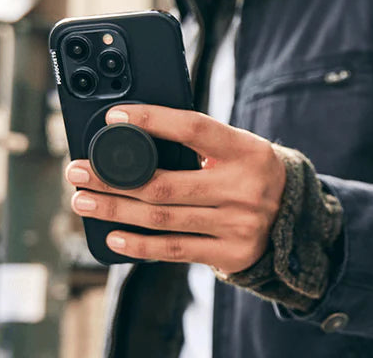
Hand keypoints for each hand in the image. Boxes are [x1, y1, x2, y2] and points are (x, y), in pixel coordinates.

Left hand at [66, 105, 286, 273]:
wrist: (295, 215)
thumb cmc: (251, 171)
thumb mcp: (238, 148)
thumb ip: (199, 143)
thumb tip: (136, 136)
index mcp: (245, 149)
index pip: (193, 128)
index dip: (152, 121)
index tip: (115, 119)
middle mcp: (242, 187)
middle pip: (164, 183)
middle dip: (112, 177)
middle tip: (77, 171)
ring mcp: (237, 224)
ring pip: (161, 218)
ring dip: (114, 210)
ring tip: (83, 201)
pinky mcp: (230, 253)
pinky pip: (175, 250)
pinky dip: (139, 245)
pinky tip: (113, 236)